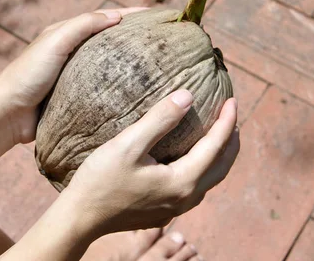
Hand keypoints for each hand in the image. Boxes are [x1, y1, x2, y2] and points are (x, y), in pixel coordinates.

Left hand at [0, 8, 147, 144]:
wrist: (8, 114)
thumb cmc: (28, 74)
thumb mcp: (55, 42)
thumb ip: (82, 25)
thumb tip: (116, 15)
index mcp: (66, 33)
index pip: (105, 17)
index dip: (132, 15)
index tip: (158, 16)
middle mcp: (72, 52)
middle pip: (110, 40)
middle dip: (135, 37)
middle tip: (163, 41)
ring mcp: (75, 75)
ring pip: (109, 65)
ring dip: (130, 63)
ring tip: (158, 66)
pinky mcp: (76, 97)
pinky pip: (103, 88)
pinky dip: (119, 87)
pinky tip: (137, 93)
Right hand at [63, 92, 238, 235]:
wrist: (81, 217)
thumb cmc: (101, 180)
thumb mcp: (128, 144)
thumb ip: (159, 119)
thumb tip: (188, 96)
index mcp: (182, 181)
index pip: (216, 146)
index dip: (226, 121)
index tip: (232, 99)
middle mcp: (185, 198)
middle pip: (222, 167)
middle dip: (231, 140)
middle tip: (231, 116)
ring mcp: (175, 208)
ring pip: (211, 179)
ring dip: (220, 156)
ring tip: (220, 135)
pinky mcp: (164, 211)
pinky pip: (196, 187)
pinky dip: (205, 168)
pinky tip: (193, 159)